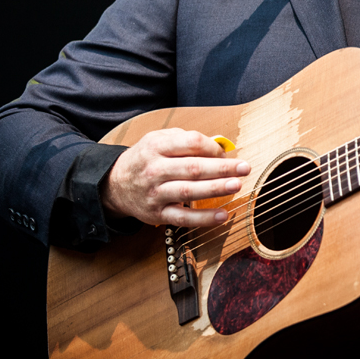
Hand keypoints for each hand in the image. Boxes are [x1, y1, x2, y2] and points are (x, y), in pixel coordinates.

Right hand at [102, 128, 250, 226]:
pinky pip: (183, 218)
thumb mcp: (158, 140)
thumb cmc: (145, 159)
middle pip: (193, 168)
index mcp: (157, 147)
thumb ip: (186, 140)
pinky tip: (222, 215)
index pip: (191, 143)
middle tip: (244, 168)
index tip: (228, 152)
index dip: (212, 147)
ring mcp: (155, 194)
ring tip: (236, 186)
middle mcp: (155, 170)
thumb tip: (219, 147)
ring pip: (189, 192)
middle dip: (222, 168)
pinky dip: (203, 219)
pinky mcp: (157, 214)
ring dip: (215, 189)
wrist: (114, 185)